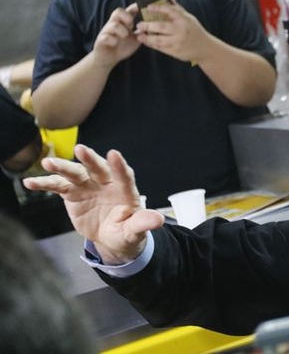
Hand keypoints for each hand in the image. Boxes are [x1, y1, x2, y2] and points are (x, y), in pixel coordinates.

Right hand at [23, 144, 163, 263]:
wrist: (111, 238)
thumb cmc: (127, 231)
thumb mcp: (135, 230)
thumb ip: (143, 223)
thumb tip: (159, 220)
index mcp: (125, 190)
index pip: (124, 175)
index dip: (119, 166)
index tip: (114, 154)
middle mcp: (106, 183)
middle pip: (98, 168)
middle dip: (90, 159)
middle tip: (81, 149)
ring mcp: (88, 186)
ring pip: (75, 173)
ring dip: (62, 167)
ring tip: (47, 163)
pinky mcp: (72, 193)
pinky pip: (58, 186)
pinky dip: (44, 183)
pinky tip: (30, 182)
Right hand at [92, 6, 141, 67]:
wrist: (108, 59)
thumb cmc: (122, 47)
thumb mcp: (135, 39)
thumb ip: (142, 33)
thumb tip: (153, 28)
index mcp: (123, 23)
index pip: (128, 11)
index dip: (134, 7)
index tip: (141, 7)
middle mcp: (114, 24)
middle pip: (118, 11)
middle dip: (126, 17)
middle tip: (131, 26)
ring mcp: (107, 32)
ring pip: (113, 24)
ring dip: (121, 30)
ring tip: (124, 36)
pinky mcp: (101, 40)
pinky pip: (106, 37)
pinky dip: (112, 40)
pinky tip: (115, 43)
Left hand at [135, 0, 209, 62]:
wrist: (205, 48)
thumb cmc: (196, 31)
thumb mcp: (190, 18)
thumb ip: (178, 9)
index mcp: (184, 20)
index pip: (170, 11)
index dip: (158, 8)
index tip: (148, 7)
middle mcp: (180, 30)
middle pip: (161, 27)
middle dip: (148, 26)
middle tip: (139, 24)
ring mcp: (177, 42)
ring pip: (158, 40)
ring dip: (147, 38)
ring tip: (140, 35)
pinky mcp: (175, 51)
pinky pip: (161, 48)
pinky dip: (152, 45)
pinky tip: (147, 42)